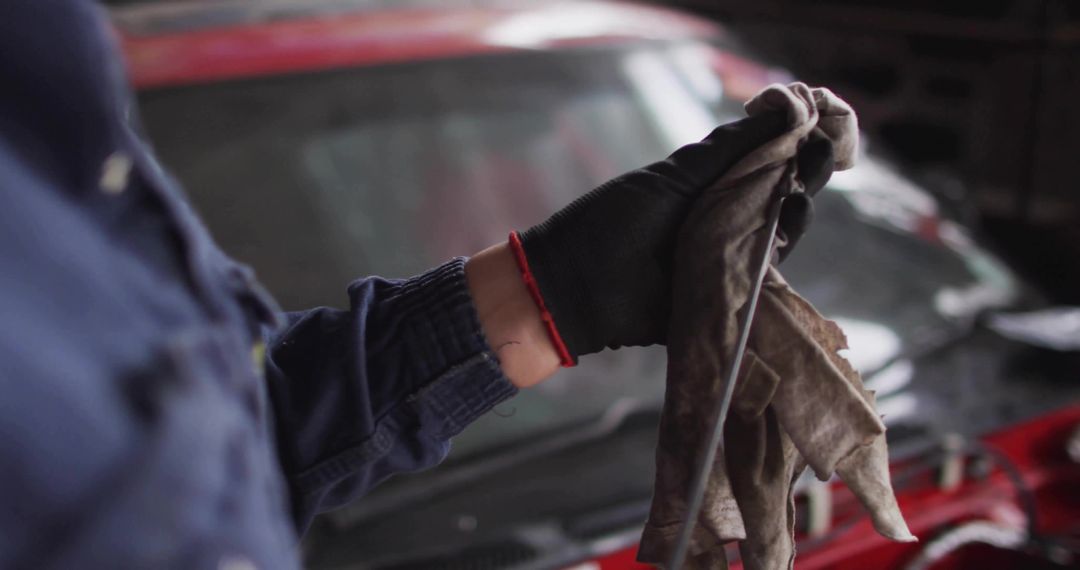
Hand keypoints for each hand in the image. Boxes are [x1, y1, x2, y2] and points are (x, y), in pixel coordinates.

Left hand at [513, 113, 834, 362]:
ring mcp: (728, 264)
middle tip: (819, 151)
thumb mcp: (671, 178)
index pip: (769, 166)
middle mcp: (727, 226)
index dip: (797, 146)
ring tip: (798, 194)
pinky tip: (784, 233)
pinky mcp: (725, 301)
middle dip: (807, 174)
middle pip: (785, 200)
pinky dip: (775, 260)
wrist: (575, 284)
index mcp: (713, 191)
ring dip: (797, 213)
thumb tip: (779, 110)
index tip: (818, 122)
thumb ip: (723, 150)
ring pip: (779, 239)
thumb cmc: (613, 224)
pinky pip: (761, 283)